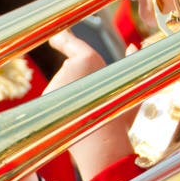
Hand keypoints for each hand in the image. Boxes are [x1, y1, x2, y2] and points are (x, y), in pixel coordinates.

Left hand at [47, 31, 134, 180]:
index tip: (56, 36)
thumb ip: (133, 62)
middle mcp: (66, 68)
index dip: (62, 38)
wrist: (101, 144)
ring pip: (62, 87)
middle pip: (69, 71)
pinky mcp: (46, 101)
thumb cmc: (120, 117)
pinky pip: (54, 101)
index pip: (69, 43)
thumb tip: (133, 46)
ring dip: (72, 97)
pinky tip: (76, 118)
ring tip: (88, 112)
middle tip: (95, 100)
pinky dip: (63, 108)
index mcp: (88, 59)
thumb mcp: (132, 87)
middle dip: (78, 83)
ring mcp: (53, 85)